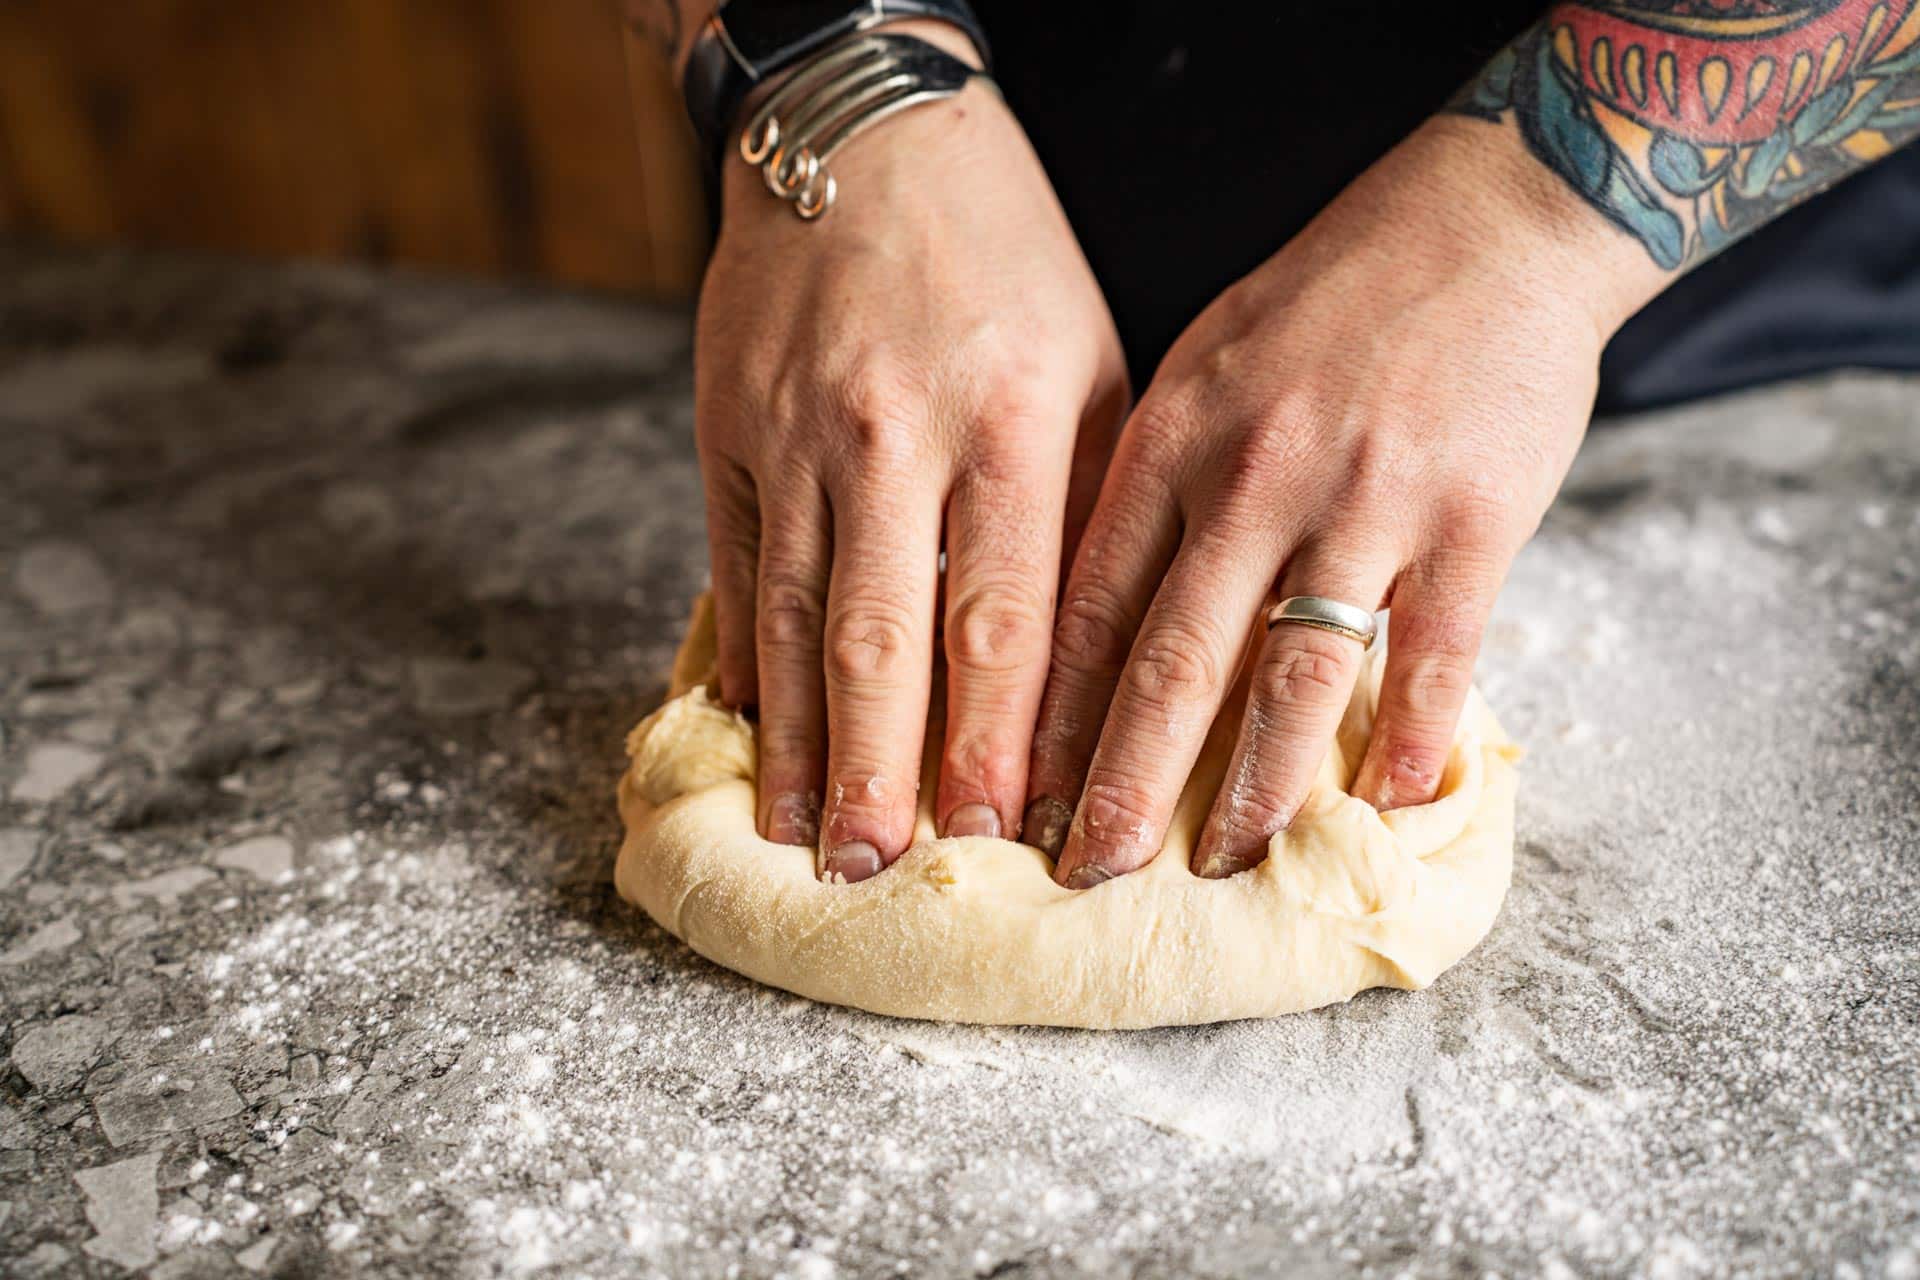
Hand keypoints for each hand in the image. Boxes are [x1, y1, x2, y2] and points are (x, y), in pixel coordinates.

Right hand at [695, 26, 1128, 880]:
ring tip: (807, 840)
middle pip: (887, 639)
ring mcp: (799, 438)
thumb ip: (1088, 512)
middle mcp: (898, 437)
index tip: (1000, 832)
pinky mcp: (728, 434)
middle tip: (882, 873)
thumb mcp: (1092, 366)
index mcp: (1016, 421)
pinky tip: (755, 738)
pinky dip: (745, 663)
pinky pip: (735, 571)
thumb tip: (1087, 673)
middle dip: (886, 772)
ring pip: (796, 620)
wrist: (865, 143)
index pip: (1006, 617)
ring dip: (803, 744)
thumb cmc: (1004, 263)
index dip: (996, 738)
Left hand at [1027, 118, 1666, 884]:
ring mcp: (1368, 499)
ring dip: (1254, 788)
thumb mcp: (1207, 361)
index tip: (1019, 796)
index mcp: (1176, 437)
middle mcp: (1257, 476)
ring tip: (1219, 863)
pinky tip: (1384, 805)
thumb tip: (1101, 611)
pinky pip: (1433, 657)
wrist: (1489, 218)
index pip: (1092, 604)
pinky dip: (1408, 738)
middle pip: (1173, 662)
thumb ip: (1155, 478)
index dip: (1052, 715)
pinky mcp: (1476, 520)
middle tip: (1086, 870)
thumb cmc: (1334, 298)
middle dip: (1122, 783)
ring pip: (1295, 678)